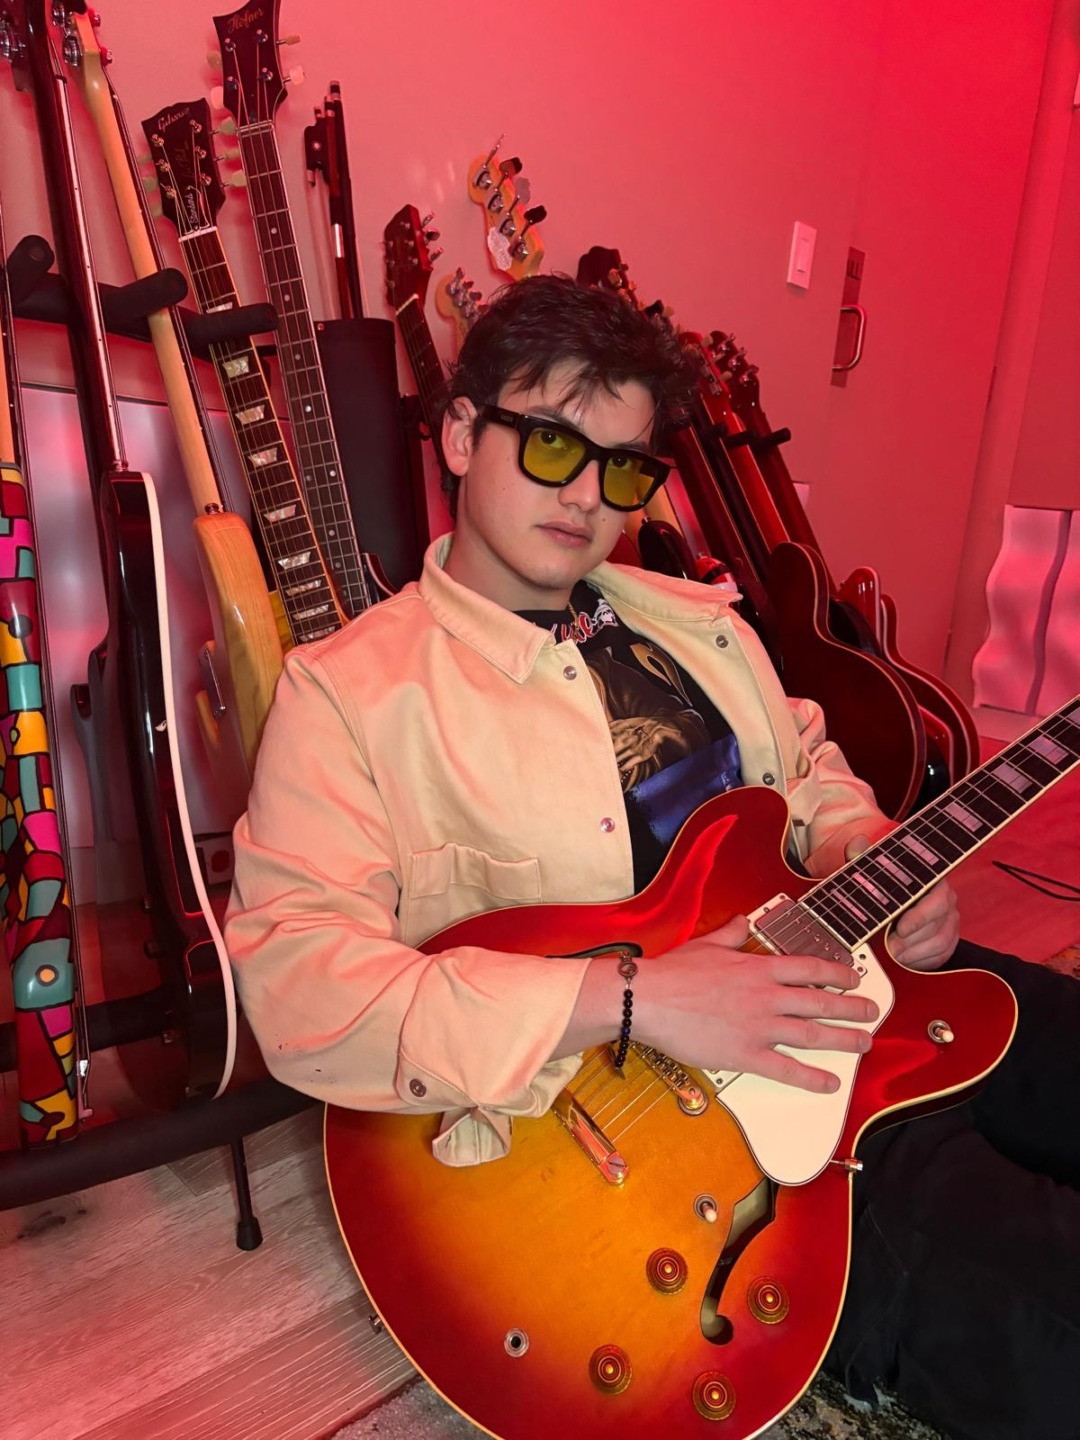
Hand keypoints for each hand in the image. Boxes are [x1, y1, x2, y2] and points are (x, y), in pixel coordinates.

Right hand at [638, 916, 879, 1093]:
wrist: (649, 998)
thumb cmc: (673, 972)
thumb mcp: (706, 944)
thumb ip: (730, 934)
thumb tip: (742, 921)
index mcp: (758, 968)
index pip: (810, 969)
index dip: (838, 973)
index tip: (854, 978)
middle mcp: (767, 996)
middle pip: (821, 1003)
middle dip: (852, 1008)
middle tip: (872, 1013)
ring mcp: (759, 1027)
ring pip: (813, 1035)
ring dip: (844, 1040)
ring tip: (864, 1044)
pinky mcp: (746, 1054)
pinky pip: (787, 1069)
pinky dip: (812, 1078)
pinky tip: (830, 1083)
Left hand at [844, 834, 959, 970]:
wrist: (890, 903)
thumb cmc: (881, 887)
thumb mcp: (869, 872)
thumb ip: (863, 859)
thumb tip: (857, 842)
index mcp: (932, 882)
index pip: (936, 900)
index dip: (920, 917)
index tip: (900, 929)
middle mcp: (946, 901)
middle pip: (938, 926)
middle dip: (912, 940)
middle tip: (890, 949)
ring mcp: (950, 921)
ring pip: (941, 943)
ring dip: (915, 953)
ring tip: (894, 956)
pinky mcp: (948, 940)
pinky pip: (942, 955)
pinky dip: (923, 961)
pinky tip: (905, 961)